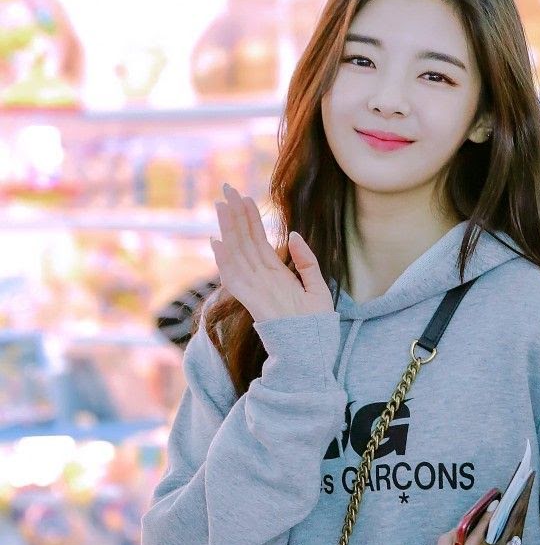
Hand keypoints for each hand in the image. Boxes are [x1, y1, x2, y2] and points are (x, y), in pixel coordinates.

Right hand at [210, 183, 334, 321]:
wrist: (313, 354)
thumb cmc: (315, 328)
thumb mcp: (318, 289)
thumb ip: (307, 262)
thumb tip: (293, 235)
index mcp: (276, 276)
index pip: (259, 242)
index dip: (251, 219)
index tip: (244, 197)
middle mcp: (263, 280)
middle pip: (245, 242)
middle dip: (236, 216)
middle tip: (226, 189)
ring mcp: (256, 290)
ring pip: (238, 254)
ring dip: (229, 230)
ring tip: (222, 205)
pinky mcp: (253, 302)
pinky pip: (235, 278)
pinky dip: (225, 261)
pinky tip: (217, 242)